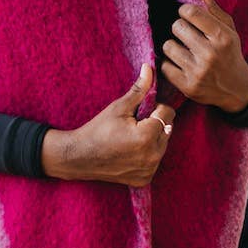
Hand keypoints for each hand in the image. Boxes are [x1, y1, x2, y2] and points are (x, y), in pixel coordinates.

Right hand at [41, 63, 175, 185]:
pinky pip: (155, 161)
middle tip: (134, 124)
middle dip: (155, 123)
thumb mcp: (119, 107)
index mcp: (147, 135)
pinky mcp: (144, 179)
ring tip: (131, 137)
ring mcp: (149, 170)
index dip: (156, 107)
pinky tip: (130, 151)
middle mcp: (152, 155)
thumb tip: (150, 68)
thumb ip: (139, 89)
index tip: (140, 110)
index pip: (168, 113)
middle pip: (168, 129)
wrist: (79, 157)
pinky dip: (147, 155)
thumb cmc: (97, 129)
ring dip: (153, 138)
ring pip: (163, 145)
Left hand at [159, 0, 247, 112]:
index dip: (185, 11)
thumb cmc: (230, 52)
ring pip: (168, 46)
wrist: (237, 89)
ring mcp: (198, 72)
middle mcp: (210, 54)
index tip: (188, 16)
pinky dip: (170, 63)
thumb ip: (212, 7)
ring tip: (183, 49)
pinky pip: (165, 66)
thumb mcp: (228, 29)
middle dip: (180, 28)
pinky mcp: (187, 86)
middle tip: (187, 35)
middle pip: (176, 27)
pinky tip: (180, 63)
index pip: (190, 12)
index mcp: (222, 37)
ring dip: (173, 46)